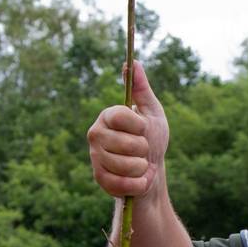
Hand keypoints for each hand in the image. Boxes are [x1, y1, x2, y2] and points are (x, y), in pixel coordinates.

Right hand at [88, 60, 168, 197]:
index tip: (144, 128)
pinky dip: (139, 183)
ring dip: (143, 167)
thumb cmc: (152, 137)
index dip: (138, 126)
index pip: (120, 116)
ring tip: (140, 164)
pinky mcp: (100, 179)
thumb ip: (142, 88)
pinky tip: (138, 179)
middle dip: (144, 149)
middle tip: (142, 149)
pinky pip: (124, 184)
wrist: (151, 170)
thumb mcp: (151, 111)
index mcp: (108, 115)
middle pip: (128, 144)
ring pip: (128, 166)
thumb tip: (133, 62)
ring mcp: (96, 157)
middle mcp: (96, 134)